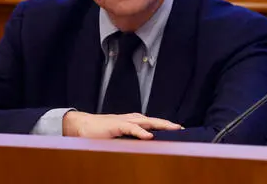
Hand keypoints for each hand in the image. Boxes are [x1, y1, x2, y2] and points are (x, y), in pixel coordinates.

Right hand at [62, 111, 182, 139]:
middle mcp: (134, 119)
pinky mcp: (117, 125)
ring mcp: (126, 121)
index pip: (156, 124)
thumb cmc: (102, 132)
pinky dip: (141, 132)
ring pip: (148, 122)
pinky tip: (150, 136)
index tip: (182, 132)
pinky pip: (132, 128)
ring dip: (162, 125)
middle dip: (170, 125)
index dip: (168, 127)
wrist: (82, 126)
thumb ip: (133, 140)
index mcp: (136, 122)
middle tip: (183, 130)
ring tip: (175, 129)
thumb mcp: (121, 137)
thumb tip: (148, 147)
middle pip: (156, 121)